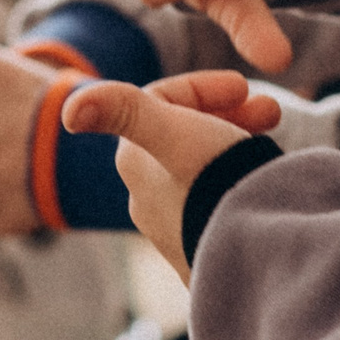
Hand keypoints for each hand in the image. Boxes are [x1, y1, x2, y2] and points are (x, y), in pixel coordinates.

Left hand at [62, 71, 279, 281]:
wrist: (254, 253)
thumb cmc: (214, 184)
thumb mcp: (174, 134)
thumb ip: (124, 111)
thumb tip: (68, 111)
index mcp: (134, 163)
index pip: (161, 102)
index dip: (205, 87)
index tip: (246, 86)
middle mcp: (145, 198)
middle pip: (181, 134)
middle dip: (225, 114)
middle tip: (271, 112)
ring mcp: (174, 228)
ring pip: (202, 168)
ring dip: (234, 146)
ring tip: (271, 146)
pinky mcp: (203, 252)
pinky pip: (219, 200)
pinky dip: (239, 181)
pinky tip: (262, 183)